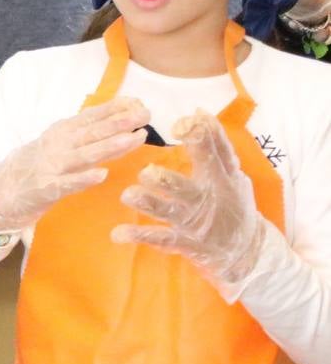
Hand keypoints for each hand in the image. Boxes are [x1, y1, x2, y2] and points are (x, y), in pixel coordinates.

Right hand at [0, 97, 148, 235]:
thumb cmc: (35, 168)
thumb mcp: (57, 145)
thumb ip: (83, 136)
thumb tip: (118, 122)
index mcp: (61, 132)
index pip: (91, 116)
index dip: (115, 109)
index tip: (139, 102)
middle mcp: (57, 145)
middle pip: (92, 132)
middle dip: (120, 123)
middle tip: (145, 115)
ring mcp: (51, 166)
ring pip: (85, 154)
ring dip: (110, 146)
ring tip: (133, 139)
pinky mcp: (46, 189)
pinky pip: (67, 184)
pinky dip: (83, 179)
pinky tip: (100, 175)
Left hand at [112, 112, 265, 290]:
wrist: (245, 250)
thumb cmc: (234, 204)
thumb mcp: (232, 174)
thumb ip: (216, 145)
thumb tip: (198, 113)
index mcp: (222, 177)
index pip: (215, 153)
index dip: (202, 137)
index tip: (183, 123)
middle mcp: (207, 198)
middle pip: (186, 187)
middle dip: (166, 180)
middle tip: (146, 172)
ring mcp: (194, 222)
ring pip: (168, 212)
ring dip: (148, 203)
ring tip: (128, 195)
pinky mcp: (183, 242)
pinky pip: (158, 238)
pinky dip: (138, 235)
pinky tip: (118, 233)